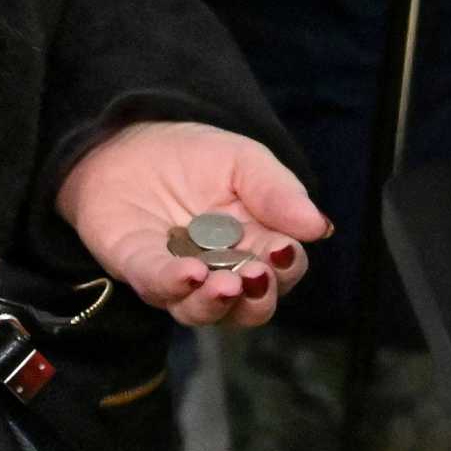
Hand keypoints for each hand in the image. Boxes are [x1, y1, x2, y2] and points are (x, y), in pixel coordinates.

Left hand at [58, 121, 327, 328]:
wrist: (130, 138)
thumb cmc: (196, 156)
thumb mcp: (244, 161)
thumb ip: (278, 192)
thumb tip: (320, 227)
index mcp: (255, 245)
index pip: (282, 269)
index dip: (286, 267)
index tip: (285, 251)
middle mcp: (221, 272)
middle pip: (249, 306)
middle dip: (257, 299)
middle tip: (257, 276)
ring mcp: (179, 278)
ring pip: (203, 311)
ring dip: (217, 303)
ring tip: (227, 284)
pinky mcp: (139, 270)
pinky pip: (157, 286)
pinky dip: (175, 284)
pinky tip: (190, 273)